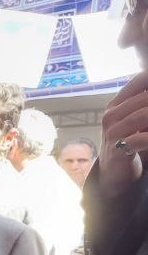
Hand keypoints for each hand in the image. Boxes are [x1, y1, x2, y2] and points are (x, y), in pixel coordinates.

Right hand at [99, 69, 147, 183]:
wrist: (116, 172)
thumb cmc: (131, 142)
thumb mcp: (137, 120)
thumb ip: (144, 105)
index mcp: (116, 104)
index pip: (139, 82)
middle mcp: (111, 115)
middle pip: (144, 99)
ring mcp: (112, 132)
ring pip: (144, 115)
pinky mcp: (117, 149)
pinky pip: (140, 139)